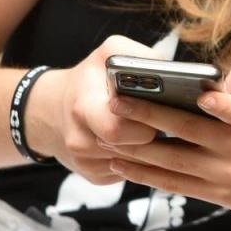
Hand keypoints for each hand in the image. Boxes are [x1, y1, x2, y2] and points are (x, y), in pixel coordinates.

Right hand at [25, 35, 160, 183]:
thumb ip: (141, 58)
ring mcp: (86, 163)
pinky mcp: (94, 177)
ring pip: (136, 165)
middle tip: (165, 120)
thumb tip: (177, 73)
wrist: (52, 109)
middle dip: (153, 135)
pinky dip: (141, 160)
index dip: (145, 120)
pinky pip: (129, 174)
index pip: (117, 128)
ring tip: (159, 129)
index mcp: (83, 107)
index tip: (163, 107)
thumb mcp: (110, 52)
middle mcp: (80, 141)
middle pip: (132, 151)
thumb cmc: (91, 77)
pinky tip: (141, 141)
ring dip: (152, 149)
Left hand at [97, 59, 230, 230]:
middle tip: (117, 102)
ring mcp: (222, 174)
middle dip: (149, 115)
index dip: (221, 104)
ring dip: (136, 148)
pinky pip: (172, 184)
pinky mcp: (212, 193)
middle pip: (188, 132)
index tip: (201, 95)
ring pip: (172, 160)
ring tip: (107, 133)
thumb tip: (221, 75)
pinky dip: (145, 175)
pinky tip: (121, 164)